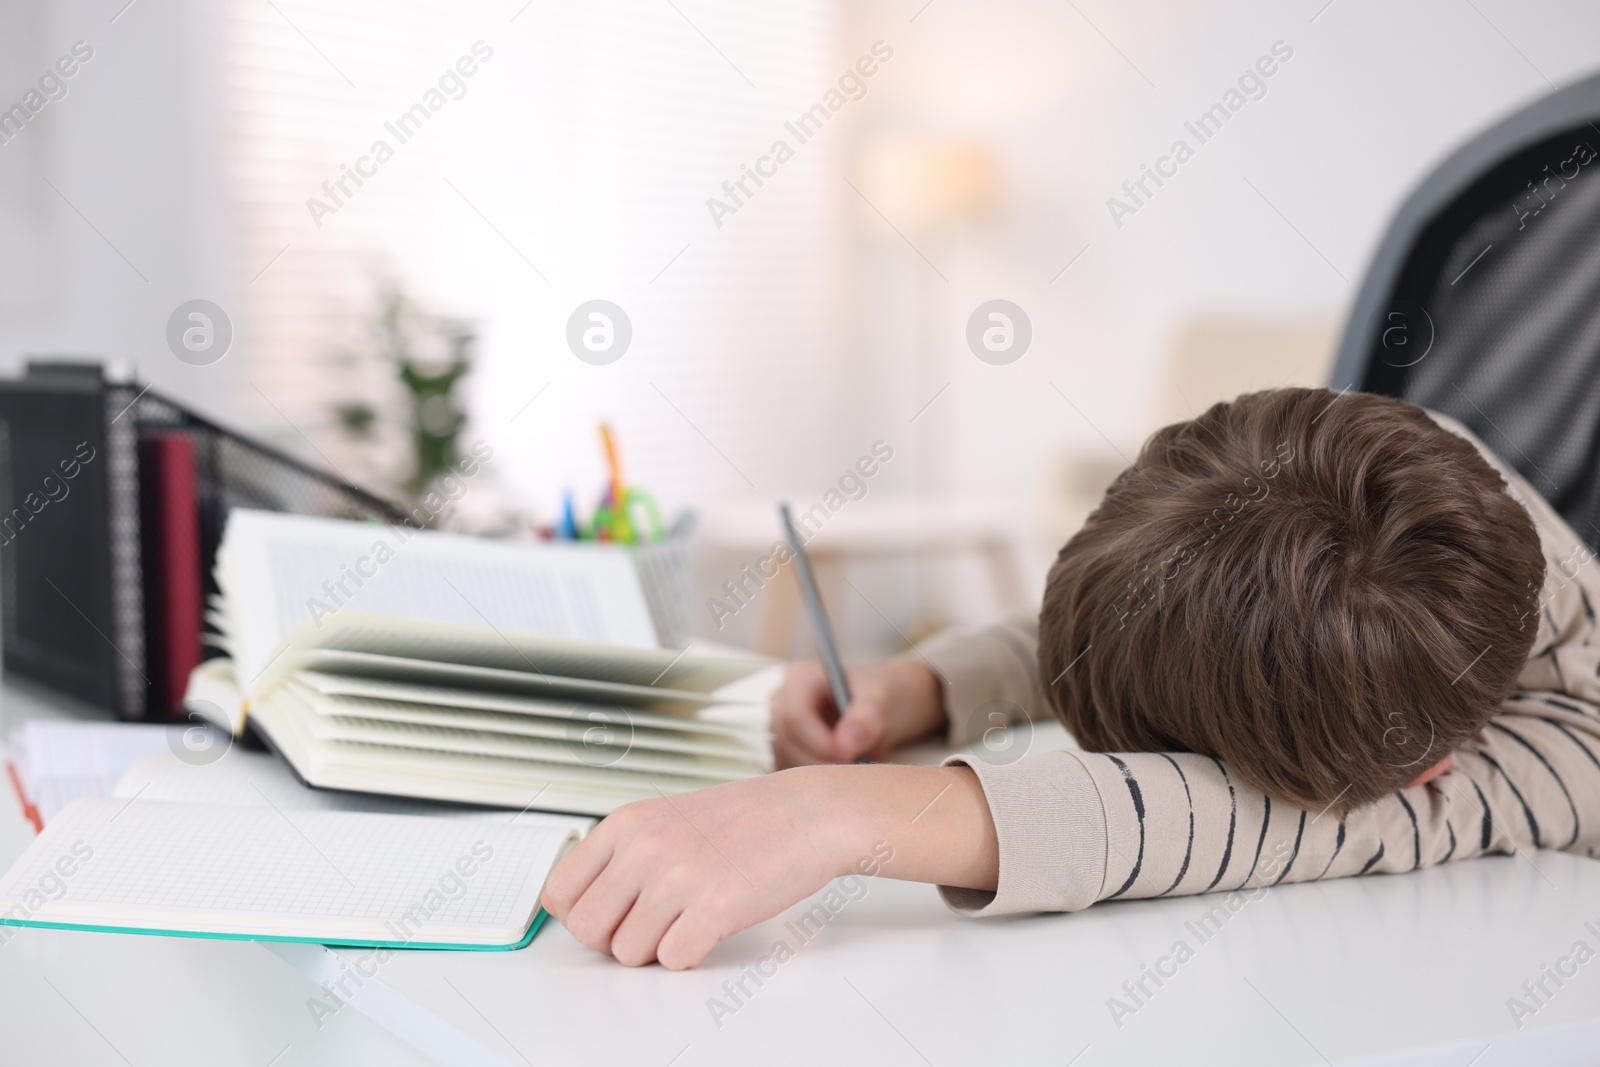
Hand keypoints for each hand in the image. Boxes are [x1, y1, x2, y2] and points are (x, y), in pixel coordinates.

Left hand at [541, 764, 997, 968]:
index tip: (609, 915)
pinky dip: (690, 954)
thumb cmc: (745, 818)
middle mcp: (645, 847)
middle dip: (614, 939)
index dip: (583, 914)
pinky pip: (673, 960)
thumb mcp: (666, 817)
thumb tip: (583, 905)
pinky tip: (710, 927)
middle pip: (586, 931)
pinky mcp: (715, 907)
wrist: (809, 813)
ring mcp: (678, 877)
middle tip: (649, 926)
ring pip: (627, 953)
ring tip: (687, 920)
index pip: (560, 892)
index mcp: (626, 823)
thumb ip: (622, 853)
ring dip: (656, 948)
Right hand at [769, 659, 944, 766]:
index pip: (794, 715)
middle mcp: (782, 702)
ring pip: (787, 761)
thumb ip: (866, 717)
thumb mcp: (881, 698)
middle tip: (856, 764)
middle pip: (787, 741)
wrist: (884, 710)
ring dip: (820, 773)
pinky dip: (818, 780)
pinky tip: (843, 771)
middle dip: (821, 759)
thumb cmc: (881, 694)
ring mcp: (781, 729)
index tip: (851, 755)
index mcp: (800, 678)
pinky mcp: (787, 752)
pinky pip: (793, 774)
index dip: (820, 741)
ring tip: (854, 764)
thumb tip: (846, 744)